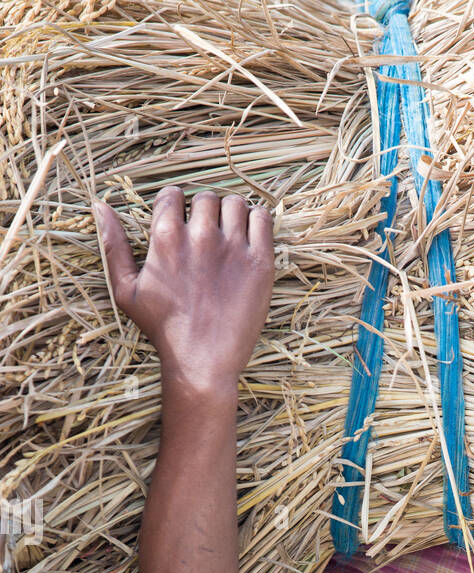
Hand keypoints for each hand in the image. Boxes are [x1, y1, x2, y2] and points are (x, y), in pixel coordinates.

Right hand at [94, 186, 274, 392]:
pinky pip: (262, 218)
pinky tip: (249, 240)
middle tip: (207, 239)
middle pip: (206, 198)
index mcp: (165, 236)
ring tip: (228, 239)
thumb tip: (98, 205)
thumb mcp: (125, 290)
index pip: (173, 195)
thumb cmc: (162, 330)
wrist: (201, 362)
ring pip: (235, 203)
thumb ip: (113, 245)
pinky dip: (257, 221)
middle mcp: (200, 234)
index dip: (177, 209)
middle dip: (204, 212)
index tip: (182, 230)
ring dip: (231, 215)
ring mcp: (233, 246)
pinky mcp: (260, 261)